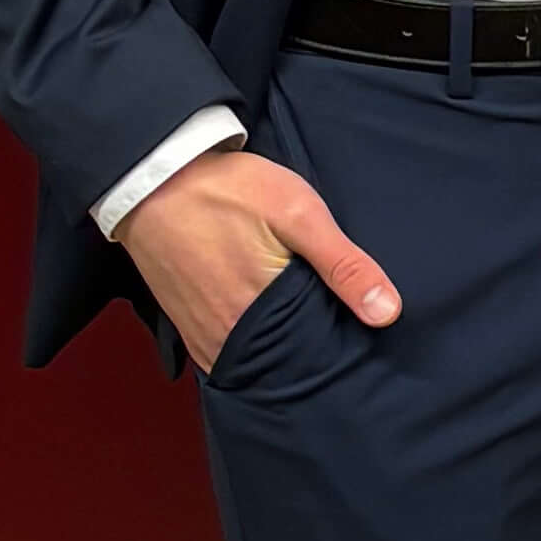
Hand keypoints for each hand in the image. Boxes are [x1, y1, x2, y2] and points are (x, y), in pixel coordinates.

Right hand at [117, 149, 397, 373]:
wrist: (153, 178)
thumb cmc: (228, 191)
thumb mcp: (300, 215)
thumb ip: (344, 265)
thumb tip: (387, 313)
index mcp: (258, 319)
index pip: (314, 359)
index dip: (342, 349)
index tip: (364, 340)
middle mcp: (225, 339)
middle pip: (286, 362)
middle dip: (314, 352)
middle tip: (340, 328)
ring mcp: (202, 335)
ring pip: (258, 357)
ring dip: (285, 346)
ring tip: (311, 322)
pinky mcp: (187, 325)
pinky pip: (230, 348)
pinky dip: (256, 339)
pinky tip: (275, 318)